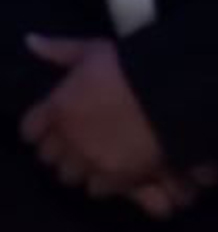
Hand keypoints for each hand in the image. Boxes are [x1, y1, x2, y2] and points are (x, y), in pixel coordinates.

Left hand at [18, 34, 216, 218]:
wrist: (173, 95)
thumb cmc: (132, 68)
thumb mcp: (94, 51)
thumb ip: (62, 51)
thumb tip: (32, 42)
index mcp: (57, 107)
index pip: (31, 130)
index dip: (42, 129)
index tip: (56, 125)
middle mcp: (69, 138)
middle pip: (51, 157)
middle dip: (63, 150)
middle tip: (81, 142)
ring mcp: (92, 159)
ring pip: (72, 175)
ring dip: (82, 168)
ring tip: (100, 159)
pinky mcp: (116, 177)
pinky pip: (98, 189)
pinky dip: (105, 182)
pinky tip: (117, 171)